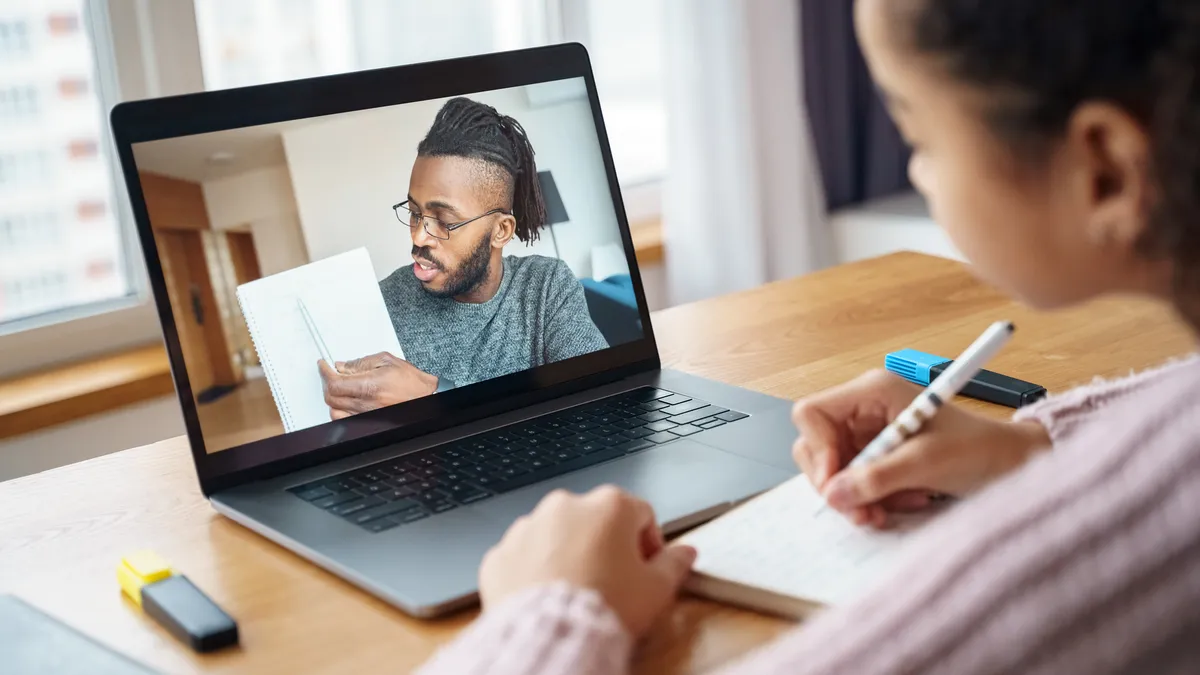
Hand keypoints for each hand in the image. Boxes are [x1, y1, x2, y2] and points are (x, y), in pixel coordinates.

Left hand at [317, 352, 437, 419]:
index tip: (323, 365)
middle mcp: (366, 403)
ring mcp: (366, 415)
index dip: (324, 372)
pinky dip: (339, 410)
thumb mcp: (386, 361)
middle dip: (327, 382)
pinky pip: (345, 420)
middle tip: (330, 373)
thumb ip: (361, 363)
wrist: (426, 398)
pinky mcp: (368, 421)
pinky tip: (345, 402)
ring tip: (339, 387)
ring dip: (332, 398)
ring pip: (334, 411)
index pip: (334, 382)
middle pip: (331, 397)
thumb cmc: (412, 382)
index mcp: (370, 385)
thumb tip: (342, 366)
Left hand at [479, 486, 696, 638]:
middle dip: (605, 546)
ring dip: (568, 555)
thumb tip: (686, 553)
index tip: (647, 569)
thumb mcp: (656, 590)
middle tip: (612, 583)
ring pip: (556, 535)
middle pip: (595, 520)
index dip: (649, 543)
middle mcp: (566, 505)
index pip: (640, 514)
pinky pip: (523, 557)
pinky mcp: (500, 553)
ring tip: (577, 592)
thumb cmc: (605, 609)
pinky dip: (534, 572)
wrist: (551, 637)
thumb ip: (674, 564)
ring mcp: (528, 527)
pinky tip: (547, 598)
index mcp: (609, 506)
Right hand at [792, 370, 1050, 527]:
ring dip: (858, 496)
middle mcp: (865, 409)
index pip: (812, 413)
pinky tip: (905, 501)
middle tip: (862, 511)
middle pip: (817, 445)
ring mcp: (870, 433)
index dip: (817, 448)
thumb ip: (876, 478)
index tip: (836, 482)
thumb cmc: (978, 448)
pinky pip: (856, 482)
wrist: (1012, 463)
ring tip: (889, 511)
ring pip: (834, 469)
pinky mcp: (879, 455)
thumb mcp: (926, 462)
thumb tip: (834, 494)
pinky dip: (874, 499)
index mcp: (873, 391)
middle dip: (837, 482)